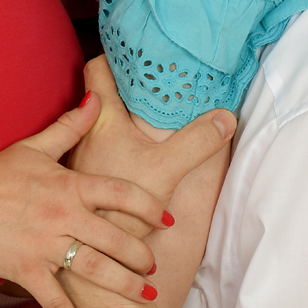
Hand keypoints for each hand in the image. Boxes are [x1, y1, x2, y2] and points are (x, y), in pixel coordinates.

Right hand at [0, 93, 181, 307]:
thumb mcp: (36, 145)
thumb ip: (71, 125)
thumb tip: (95, 97)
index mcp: (68, 185)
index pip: (119, 193)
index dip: (147, 206)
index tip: (167, 219)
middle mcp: (63, 216)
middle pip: (114, 237)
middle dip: (141, 255)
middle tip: (154, 266)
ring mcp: (45, 245)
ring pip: (95, 270)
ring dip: (124, 286)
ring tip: (145, 296)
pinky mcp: (27, 269)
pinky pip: (55, 300)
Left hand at [69, 58, 235, 233]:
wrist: (96, 256)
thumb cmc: (121, 209)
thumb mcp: (166, 170)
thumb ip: (197, 142)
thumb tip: (226, 117)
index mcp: (100, 118)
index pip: (97, 69)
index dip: (113, 55)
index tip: (136, 51)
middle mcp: (84, 131)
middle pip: (98, 92)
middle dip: (123, 84)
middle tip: (152, 78)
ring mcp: (80, 155)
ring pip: (97, 120)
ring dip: (120, 114)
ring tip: (149, 112)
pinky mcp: (84, 178)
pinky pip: (97, 146)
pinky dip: (116, 141)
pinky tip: (136, 152)